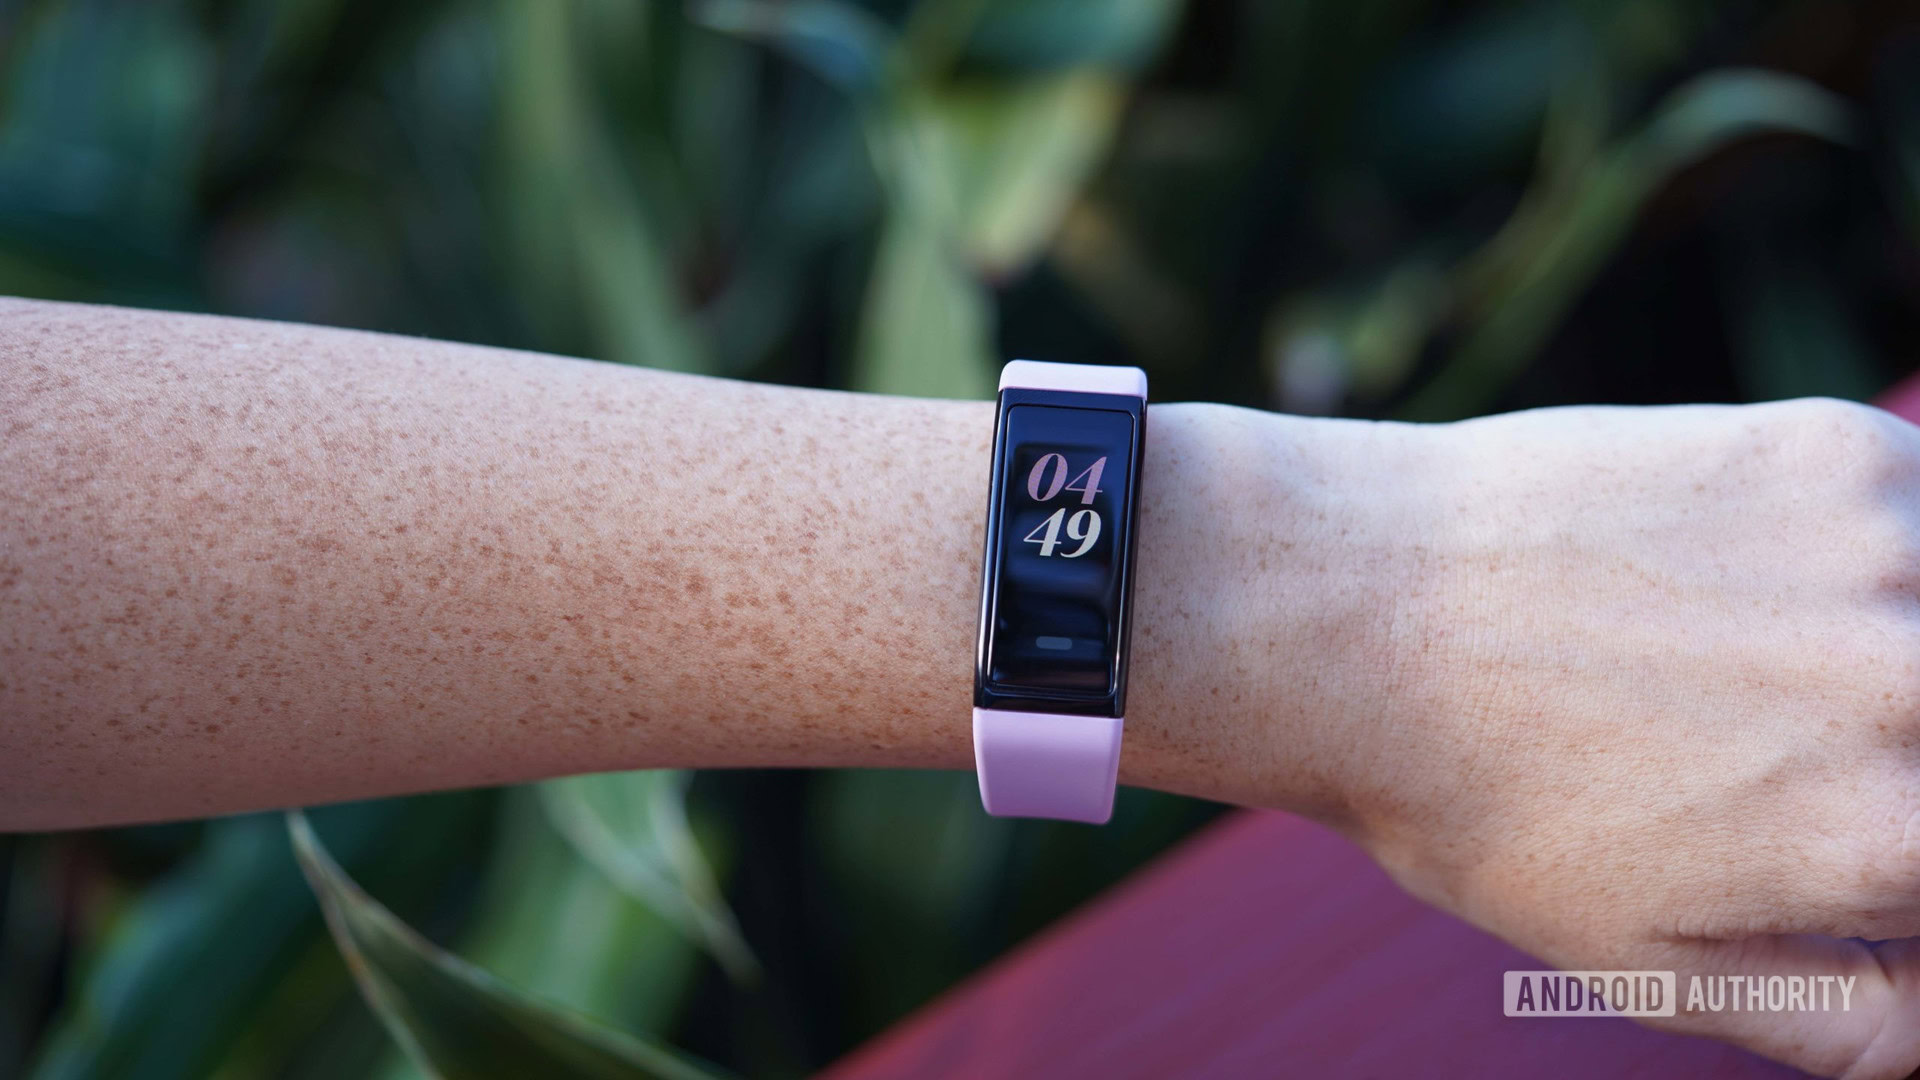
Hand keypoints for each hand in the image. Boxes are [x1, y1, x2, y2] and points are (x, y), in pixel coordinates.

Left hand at [1285, 398, 1919, 1076]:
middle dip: (1893, 761)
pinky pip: (1917, 508)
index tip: (1825, 817)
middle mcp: (1917, 692)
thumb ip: (1851, 1021)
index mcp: (1892, 841)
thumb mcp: (1653, 968)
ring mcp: (1887, 555)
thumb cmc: (1479, 805)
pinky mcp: (1835, 453)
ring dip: (1894, 648)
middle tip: (1755, 738)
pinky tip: (1747, 578)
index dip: (1895, 851)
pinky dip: (1872, 553)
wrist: (1354, 618)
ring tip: (1745, 665)